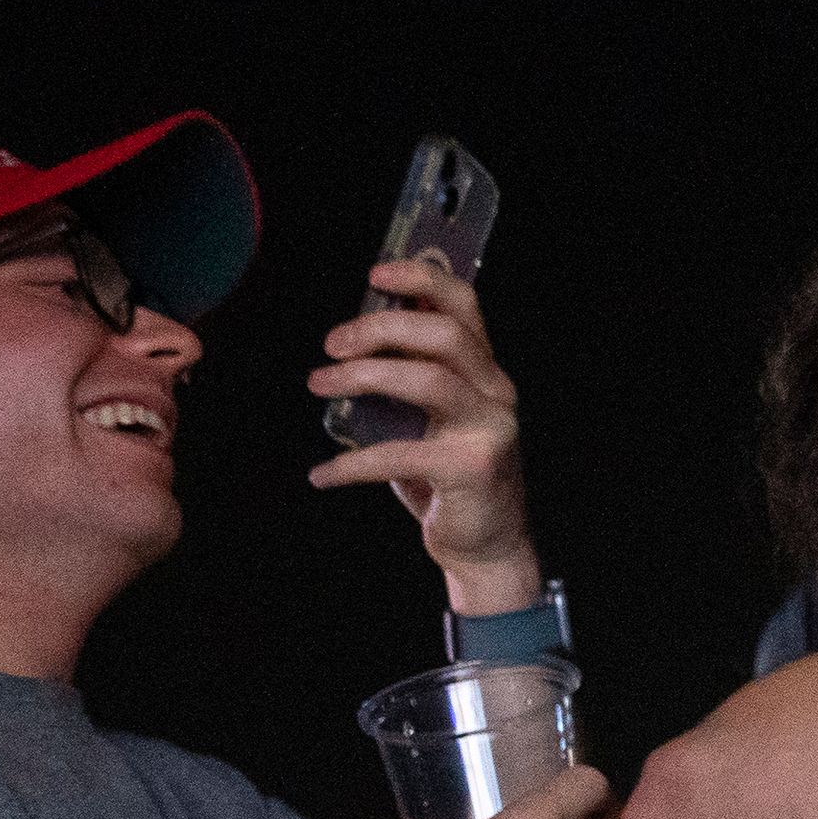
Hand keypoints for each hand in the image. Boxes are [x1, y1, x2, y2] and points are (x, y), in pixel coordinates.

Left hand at [306, 257, 543, 614]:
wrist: (486, 544)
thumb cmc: (447, 478)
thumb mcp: (431, 420)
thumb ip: (410, 379)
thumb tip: (353, 342)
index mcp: (485, 372)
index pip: (465, 306)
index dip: (423, 281)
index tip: (375, 275)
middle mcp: (496, 392)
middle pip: (445, 336)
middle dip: (380, 329)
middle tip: (332, 344)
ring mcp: (490, 430)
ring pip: (429, 380)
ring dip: (365, 375)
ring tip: (321, 383)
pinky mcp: (471, 470)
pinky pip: (400, 455)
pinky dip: (351, 465)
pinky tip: (322, 474)